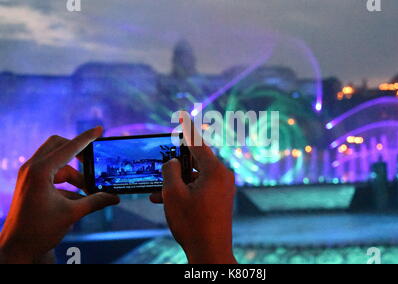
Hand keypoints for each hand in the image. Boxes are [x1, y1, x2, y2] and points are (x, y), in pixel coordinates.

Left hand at [0, 127, 119, 263]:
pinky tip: (78, 196)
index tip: (99, 129)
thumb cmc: (40, 230)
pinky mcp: (30, 182)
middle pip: (59, 145)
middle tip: (94, 161)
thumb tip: (116, 197)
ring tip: (89, 190)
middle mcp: (32, 168)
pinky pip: (52, 172)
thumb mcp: (73, 213)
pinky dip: (66, 180)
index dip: (86, 138)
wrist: (17, 247)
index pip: (68, 147)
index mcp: (40, 171)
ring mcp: (29, 174)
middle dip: (78, 151)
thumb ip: (96, 201)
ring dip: (74, 172)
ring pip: (57, 160)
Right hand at [150, 117, 236, 263]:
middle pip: (196, 160)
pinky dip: (184, 191)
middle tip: (162, 165)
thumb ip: (170, 171)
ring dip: (176, 182)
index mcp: (215, 170)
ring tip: (157, 193)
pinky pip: (200, 187)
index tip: (182, 116)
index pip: (197, 143)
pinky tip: (166, 200)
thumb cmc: (193, 223)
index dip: (186, 130)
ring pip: (195, 176)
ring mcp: (222, 188)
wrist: (210, 252)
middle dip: (175, 165)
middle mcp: (222, 176)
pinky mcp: (220, 199)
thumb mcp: (173, 194)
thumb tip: (172, 162)